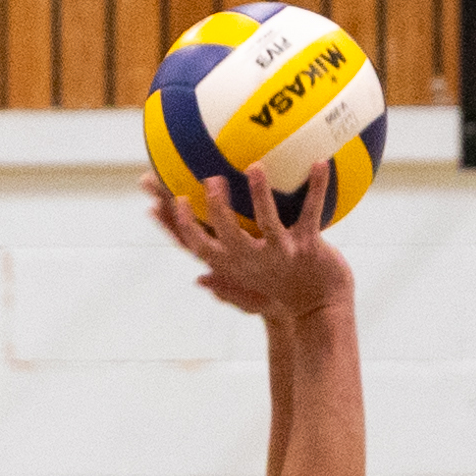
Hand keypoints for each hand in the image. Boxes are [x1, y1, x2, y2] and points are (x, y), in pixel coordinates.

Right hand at [149, 183, 352, 328]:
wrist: (319, 312)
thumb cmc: (280, 296)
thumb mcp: (249, 293)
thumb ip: (225, 285)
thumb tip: (199, 279)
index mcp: (233, 265)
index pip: (195, 245)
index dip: (173, 225)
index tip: (154, 204)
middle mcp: (252, 260)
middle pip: (225, 234)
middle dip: (214, 207)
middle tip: (210, 179)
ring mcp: (280, 254)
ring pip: (267, 222)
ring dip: (260, 194)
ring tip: (255, 167)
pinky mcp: (307, 248)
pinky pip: (311, 214)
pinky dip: (316, 188)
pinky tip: (321, 163)